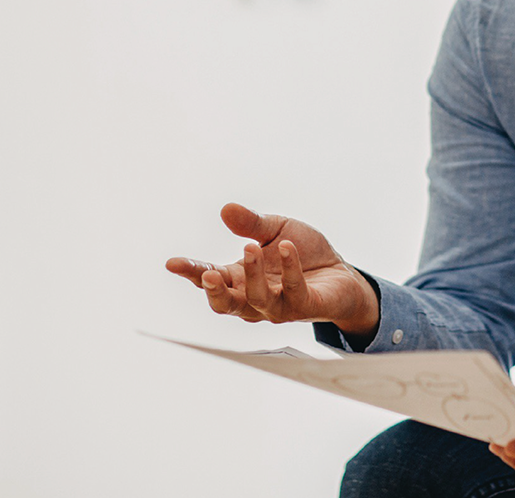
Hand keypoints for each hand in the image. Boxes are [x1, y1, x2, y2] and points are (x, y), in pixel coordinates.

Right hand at [165, 202, 379, 336]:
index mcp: (241, 278)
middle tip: (209, 275)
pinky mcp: (304, 306)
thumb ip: (251, 223)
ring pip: (257, 301)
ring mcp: (279, 306)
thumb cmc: (304, 254)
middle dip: (214, 291)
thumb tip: (226, 209)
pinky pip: (293, 291)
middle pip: (225, 304)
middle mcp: (254, 297)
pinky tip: (288, 248)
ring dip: (252, 276)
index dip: (191, 272)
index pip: (210, 278)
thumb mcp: (275, 230)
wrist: (341, 272)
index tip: (173, 263)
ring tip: (250, 248)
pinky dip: (289, 269)